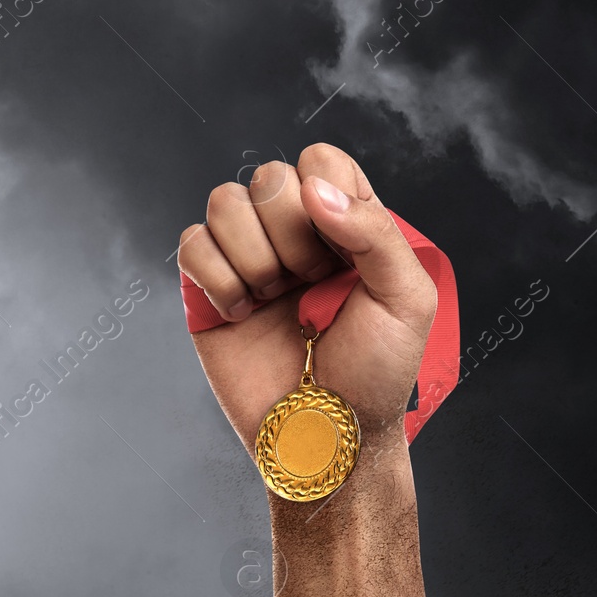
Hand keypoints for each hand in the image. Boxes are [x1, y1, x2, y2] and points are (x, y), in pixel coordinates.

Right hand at [178, 143, 437, 454]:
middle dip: (290, 235)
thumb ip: (374, 230)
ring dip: (253, 258)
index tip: (339, 253)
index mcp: (345, 226)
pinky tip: (242, 314)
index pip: (321, 160)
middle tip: (309, 286)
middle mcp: (293, 234)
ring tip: (274, 301)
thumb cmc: (375, 374)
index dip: (326, 194)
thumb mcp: (405, 299)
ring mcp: (247, 259)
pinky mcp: (206, 289)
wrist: (325, 436)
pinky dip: (217, 279)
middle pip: (269, 177)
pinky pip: (190, 244)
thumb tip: (313, 188)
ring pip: (223, 201)